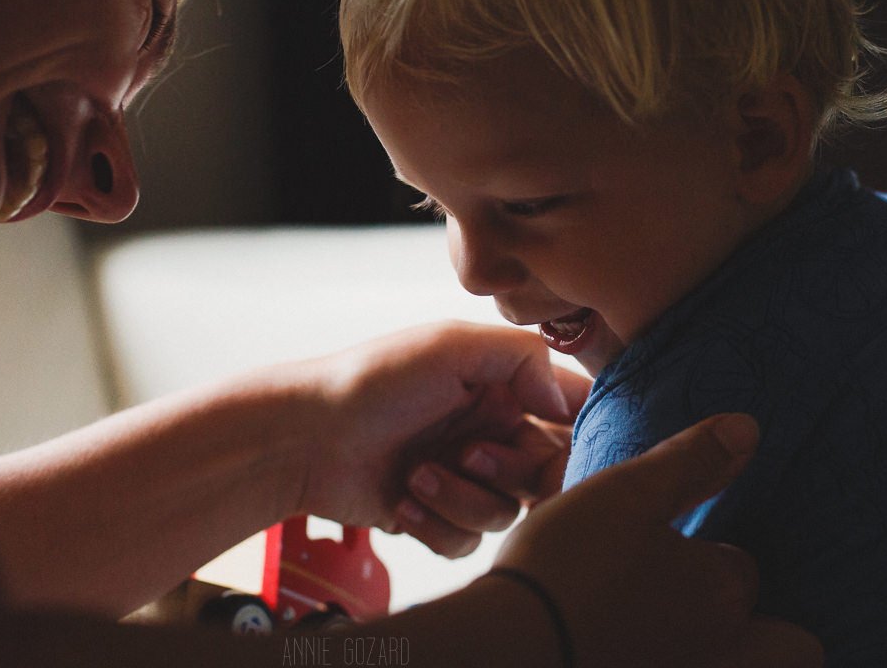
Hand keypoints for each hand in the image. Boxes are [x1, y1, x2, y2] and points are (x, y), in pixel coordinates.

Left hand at [297, 320, 577, 556]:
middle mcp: (489, 431)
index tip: (559, 438)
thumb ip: (523, 357)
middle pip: (548, 474)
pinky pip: (467, 541)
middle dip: (510, 469)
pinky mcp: (436, 515)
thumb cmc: (375, 380)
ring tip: (418, 473)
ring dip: (462, 497)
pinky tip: (402, 498)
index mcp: (502, 386)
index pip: (570, 412)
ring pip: (506, 513)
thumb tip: (567, 405)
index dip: (579, 431)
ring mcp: (463, 476)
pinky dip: (436, 522)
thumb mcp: (451, 345)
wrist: (307, 436)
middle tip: (469, 453)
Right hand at [493, 413, 822, 667]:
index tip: (671, 540)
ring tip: (675, 622)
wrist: (508, 648)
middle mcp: (722, 650)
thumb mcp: (628, 495)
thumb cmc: (570, 565)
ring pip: (738, 663)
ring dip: (720, 644)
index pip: (744, 568)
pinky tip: (635, 643)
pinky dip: (666, 656)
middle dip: (771, 627)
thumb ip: (691, 462)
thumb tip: (749, 428)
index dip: (713, 553)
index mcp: (723, 593)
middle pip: (792, 647)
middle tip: (711, 600)